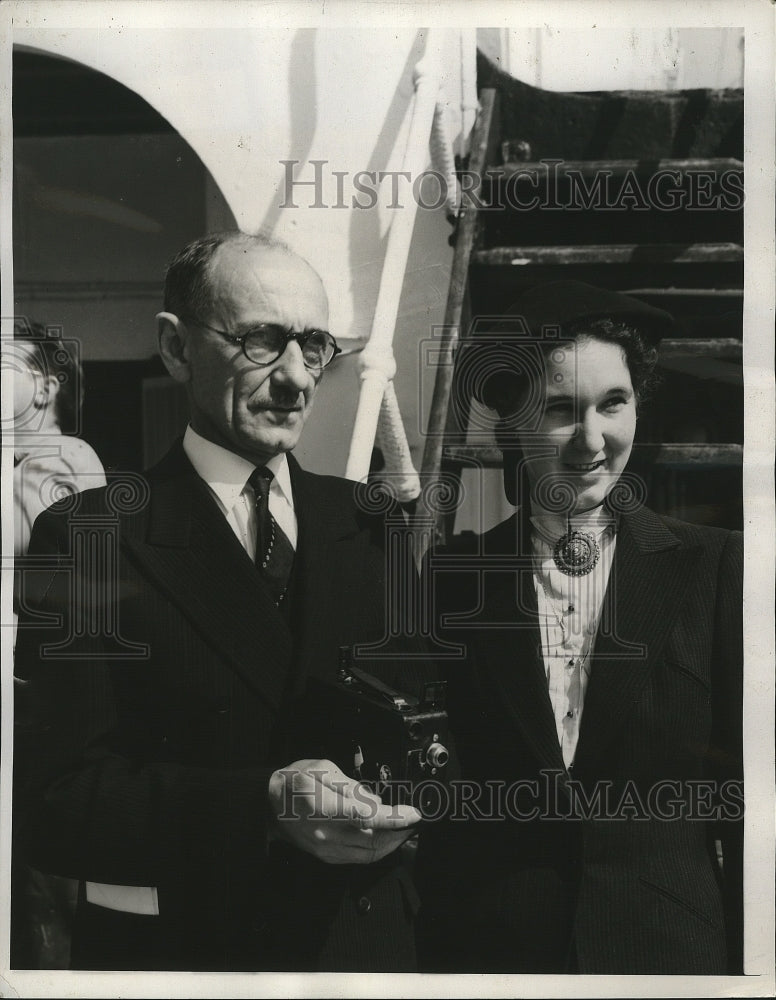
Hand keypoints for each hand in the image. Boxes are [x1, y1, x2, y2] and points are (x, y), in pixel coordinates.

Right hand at [268, 758, 420, 864]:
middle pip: (373, 840)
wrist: (269, 806)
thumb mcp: (320, 768)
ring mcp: (327, 849)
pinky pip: (360, 859)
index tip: (412, 814)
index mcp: (324, 808)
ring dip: (391, 843)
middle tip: (412, 820)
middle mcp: (326, 834)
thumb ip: (350, 785)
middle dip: (398, 832)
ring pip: (369, 854)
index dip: (393, 818)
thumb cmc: (293, 782)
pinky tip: (385, 838)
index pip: (366, 818)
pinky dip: (378, 850)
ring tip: (404, 829)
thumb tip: (375, 800)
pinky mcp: (328, 857)